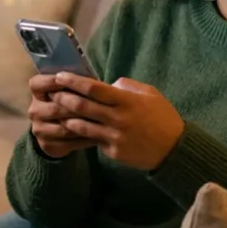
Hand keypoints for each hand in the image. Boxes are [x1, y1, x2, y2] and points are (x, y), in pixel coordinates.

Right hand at [27, 74, 97, 158]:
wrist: (64, 124)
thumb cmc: (72, 97)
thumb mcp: (72, 87)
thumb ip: (77, 82)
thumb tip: (93, 81)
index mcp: (36, 91)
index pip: (38, 83)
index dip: (52, 82)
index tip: (71, 80)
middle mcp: (34, 110)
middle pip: (55, 109)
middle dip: (77, 108)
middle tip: (98, 107)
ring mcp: (39, 129)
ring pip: (63, 129)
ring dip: (82, 126)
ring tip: (100, 123)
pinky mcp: (46, 144)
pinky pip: (67, 144)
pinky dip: (83, 140)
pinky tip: (97, 136)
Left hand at [50, 73, 184, 170]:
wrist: (174, 150)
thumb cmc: (163, 117)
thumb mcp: (150, 94)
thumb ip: (127, 86)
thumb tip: (109, 84)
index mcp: (127, 101)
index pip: (94, 88)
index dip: (74, 81)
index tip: (60, 76)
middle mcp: (118, 118)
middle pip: (83, 106)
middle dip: (64, 98)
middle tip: (52, 93)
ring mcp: (115, 137)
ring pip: (82, 126)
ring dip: (66, 118)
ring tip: (55, 111)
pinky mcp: (113, 151)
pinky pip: (92, 141)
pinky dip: (80, 134)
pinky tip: (71, 129)